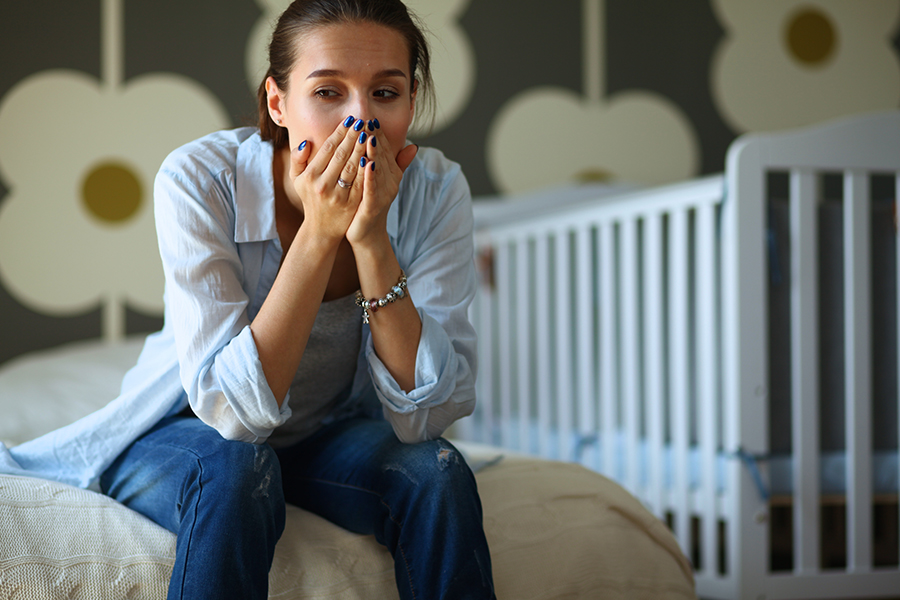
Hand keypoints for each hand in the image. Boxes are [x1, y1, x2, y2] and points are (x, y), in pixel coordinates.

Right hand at [289, 116, 370, 241]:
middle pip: (342, 155)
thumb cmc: (310, 198)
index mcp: (311, 176)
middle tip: (363, 121)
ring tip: (370, 133)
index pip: (328, 149)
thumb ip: (298, 159)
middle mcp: (323, 185)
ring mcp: (339, 196)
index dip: (340, 133)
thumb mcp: (297, 180)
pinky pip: (362, 183)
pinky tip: (374, 155)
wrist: (321, 229)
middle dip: (354, 136)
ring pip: (354, 167)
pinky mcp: (352, 204)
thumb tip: (306, 142)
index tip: (350, 120)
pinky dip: (369, 168)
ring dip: (363, 148)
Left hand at [345, 128, 417, 247]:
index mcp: (391, 173)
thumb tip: (414, 145)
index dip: (379, 134)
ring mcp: (383, 194)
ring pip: (377, 169)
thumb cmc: (371, 204)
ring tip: (368, 136)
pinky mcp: (373, 206)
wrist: (368, 234)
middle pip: (381, 156)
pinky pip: (372, 188)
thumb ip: (397, 163)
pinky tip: (366, 163)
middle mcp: (390, 182)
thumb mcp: (384, 181)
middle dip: (375, 138)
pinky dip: (370, 176)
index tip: (371, 118)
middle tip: (368, 120)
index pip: (385, 149)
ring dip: (373, 152)